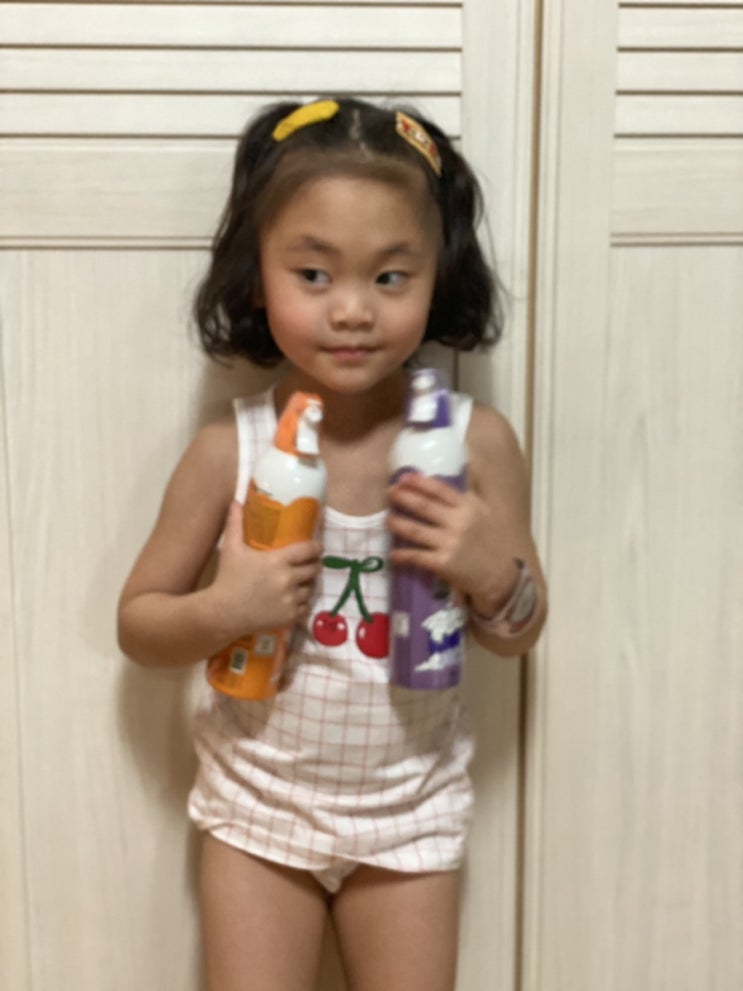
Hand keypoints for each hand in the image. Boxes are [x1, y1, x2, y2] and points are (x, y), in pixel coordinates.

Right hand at [209, 501, 322, 640]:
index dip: (316, 547)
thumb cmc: (227, 579)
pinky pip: (305, 608)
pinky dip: (302, 604)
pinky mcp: (289, 617)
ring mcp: (290, 600)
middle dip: (313, 565)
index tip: (316, 546)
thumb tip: (236, 501)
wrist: (222, 613)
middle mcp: (288, 580)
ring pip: (311, 589)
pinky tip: (294, 599)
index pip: (309, 550)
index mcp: (278, 561)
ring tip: (302, 582)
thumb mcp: (231, 548)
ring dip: (308, 584)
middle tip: (309, 564)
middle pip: (314, 569)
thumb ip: (235, 524)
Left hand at [387, 474, 521, 608]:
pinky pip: (417, 557)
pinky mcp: (443, 563)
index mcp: (468, 508)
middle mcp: (457, 523)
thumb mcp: (484, 513)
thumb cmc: (491, 542)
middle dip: (404, 498)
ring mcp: (449, 543)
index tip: (403, 478)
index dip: (419, 482)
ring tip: (387, 518)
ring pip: (416, 531)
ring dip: (398, 523)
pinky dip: (403, 555)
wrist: (500, 575)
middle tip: (390, 492)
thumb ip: (465, 498)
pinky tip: (393, 554)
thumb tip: (444, 483)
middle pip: (424, 507)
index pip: (439, 490)